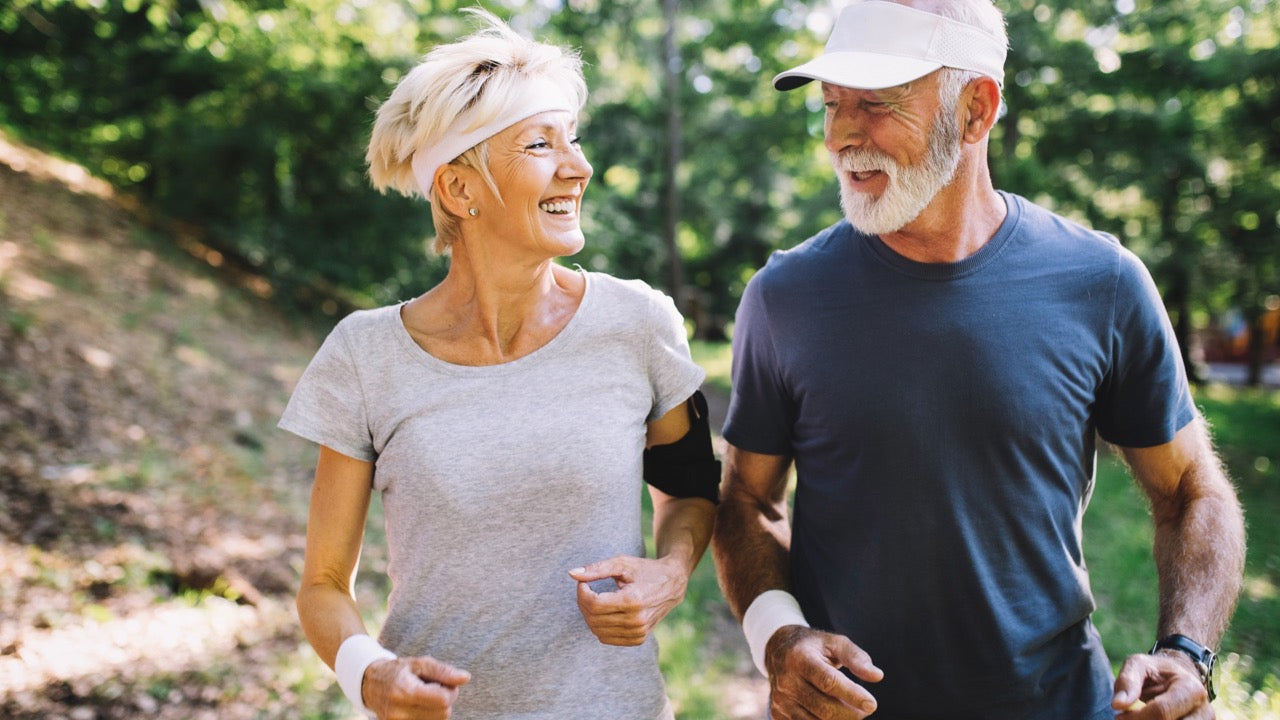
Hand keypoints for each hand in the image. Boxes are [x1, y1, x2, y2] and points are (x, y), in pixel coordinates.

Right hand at [362, 655, 470, 719]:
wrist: (372, 686)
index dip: (450, 691)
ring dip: (437, 710)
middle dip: (445, 700)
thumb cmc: (400, 671)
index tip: (442, 683)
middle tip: (432, 689)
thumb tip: (465, 678)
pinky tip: (420, 707)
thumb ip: (443, 671)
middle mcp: (399, 713)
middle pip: (443, 714)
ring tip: (424, 697)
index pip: (444, 700)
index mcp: (405, 692)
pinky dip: (429, 717)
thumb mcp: (420, 663)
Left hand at [570, 555, 688, 645]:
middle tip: (586, 588)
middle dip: (583, 602)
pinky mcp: (638, 639)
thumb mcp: (622, 563)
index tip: (583, 582)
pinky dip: (599, 626)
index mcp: (633, 600)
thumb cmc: (645, 570)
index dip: (582, 593)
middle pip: (593, 618)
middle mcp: (637, 620)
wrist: (672, 584)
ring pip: (597, 630)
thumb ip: (596, 569)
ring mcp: (639, 632)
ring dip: (589, 615)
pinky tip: (605, 612)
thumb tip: (571, 574)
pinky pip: (606, 638)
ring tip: (595, 599)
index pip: (594, 604)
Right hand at [765, 625, 882, 719]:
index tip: (872, 704)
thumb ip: (856, 657)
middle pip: (824, 708)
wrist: (778, 651)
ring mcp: (780, 700)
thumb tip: (877, 676)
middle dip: (851, 713)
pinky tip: (837, 716)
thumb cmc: (814, 647)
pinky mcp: (778, 714)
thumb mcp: (835, 642)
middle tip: (867, 709)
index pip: (828, 682)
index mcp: (800, 658)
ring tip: (853, 712)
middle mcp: (786, 681)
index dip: (852, 695)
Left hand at [1112, 651, 1211, 718]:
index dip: (1136, 717)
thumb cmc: (1155, 671)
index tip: (1119, 716)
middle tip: (1127, 719)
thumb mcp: (1138, 665)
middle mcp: (1204, 711)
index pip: (1162, 712)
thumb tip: (1118, 705)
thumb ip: (1127, 681)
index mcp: (1191, 689)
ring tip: (1138, 718)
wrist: (1178, 677)